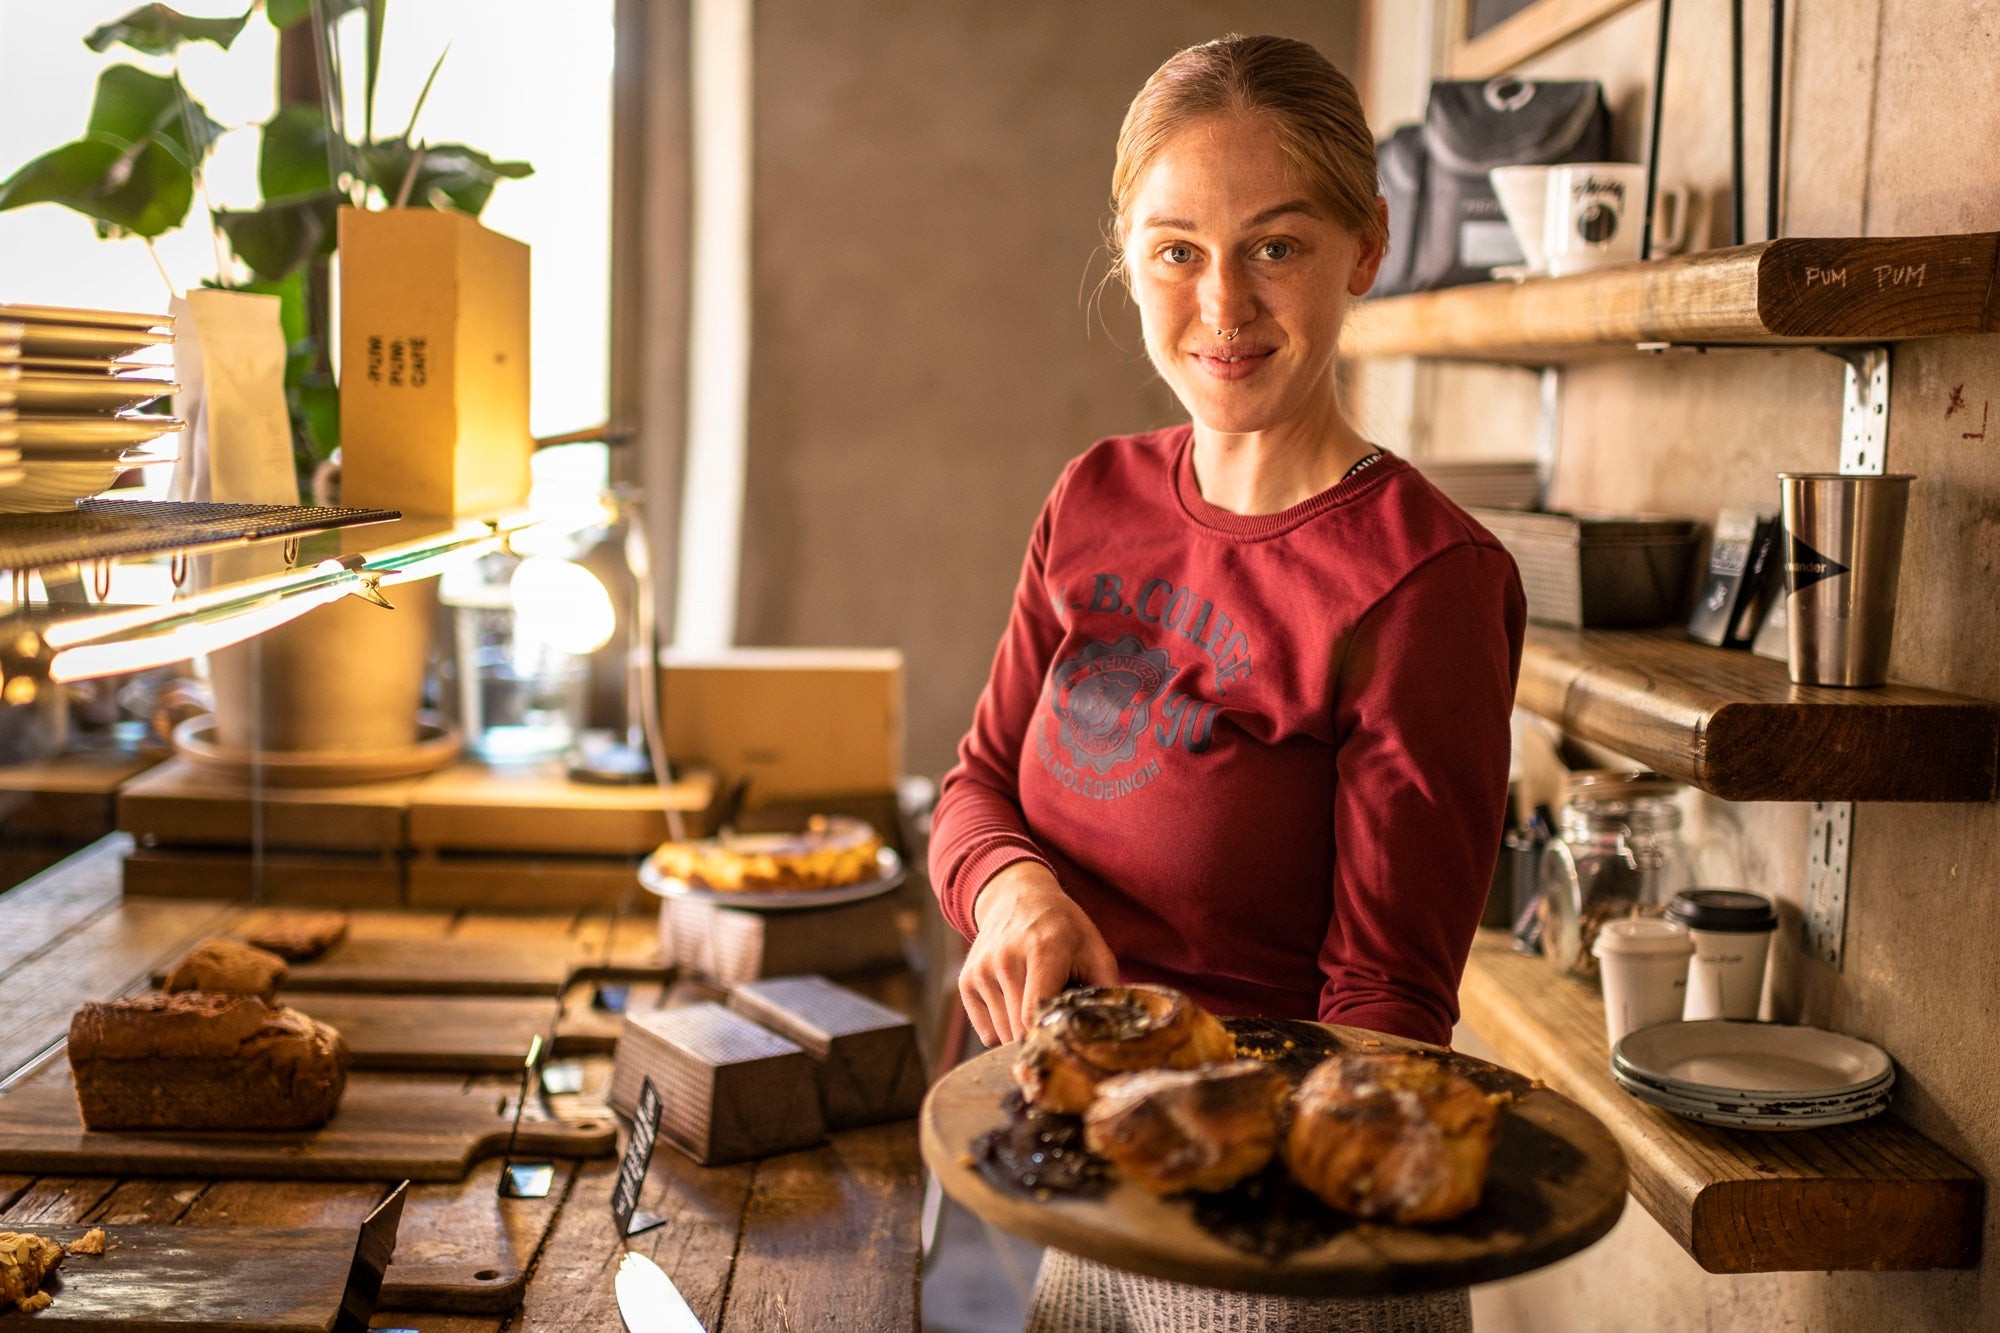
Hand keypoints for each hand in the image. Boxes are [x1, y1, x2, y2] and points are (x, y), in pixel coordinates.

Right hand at [960, 861, 1117, 1045]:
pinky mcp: (966, 982)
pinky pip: (986, 1032)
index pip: (1034, 1014)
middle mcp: (1005, 960)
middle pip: (1018, 1030)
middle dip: (1041, 1038)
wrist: (1015, 896)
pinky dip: (1004, 1030)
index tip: (1067, 1039)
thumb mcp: (1094, 948)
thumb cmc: (1062, 927)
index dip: (1050, 1036)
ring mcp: (981, 971)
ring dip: (1022, 1034)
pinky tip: (1017, 1006)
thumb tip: (1111, 1031)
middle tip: (1057, 1024)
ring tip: (1036, 1006)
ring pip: (1001, 1035)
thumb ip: (1106, 988)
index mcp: (1042, 950)